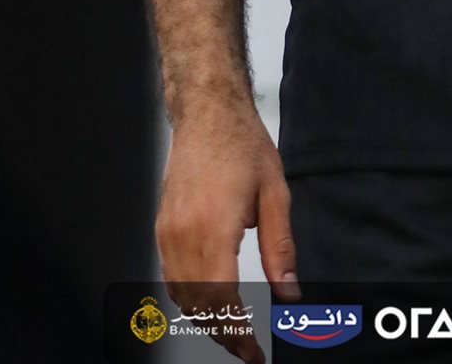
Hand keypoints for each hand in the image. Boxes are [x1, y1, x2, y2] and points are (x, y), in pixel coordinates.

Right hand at [155, 99, 302, 363]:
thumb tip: (289, 291)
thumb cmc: (242, 143)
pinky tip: (209, 300)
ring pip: (181, 296)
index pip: (222, 299)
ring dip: (205, 318)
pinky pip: (170, 276)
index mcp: (214, 226)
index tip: (254, 352)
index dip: (238, 333)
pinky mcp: (161, 227)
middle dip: (224, 333)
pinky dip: (189, 297)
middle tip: (249, 347)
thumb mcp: (275, 193)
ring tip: (233, 329)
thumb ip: (281, 247)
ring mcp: (168, 231)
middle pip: (198, 305)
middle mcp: (184, 233)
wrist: (207, 111)